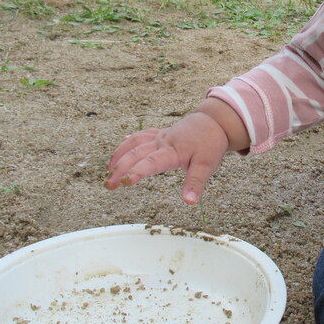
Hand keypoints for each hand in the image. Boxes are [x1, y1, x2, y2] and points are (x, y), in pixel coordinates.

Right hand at [105, 111, 230, 204]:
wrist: (214, 122)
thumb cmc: (210, 144)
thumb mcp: (207, 166)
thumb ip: (196, 184)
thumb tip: (189, 202)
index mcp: (172, 151)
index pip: (150, 163)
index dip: (137, 172)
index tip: (124, 182)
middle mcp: (162, 143)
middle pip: (136, 154)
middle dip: (120, 169)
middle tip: (109, 185)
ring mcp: (160, 137)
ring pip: (135, 143)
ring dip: (120, 155)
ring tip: (109, 169)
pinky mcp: (161, 134)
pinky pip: (141, 136)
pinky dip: (129, 141)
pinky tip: (121, 146)